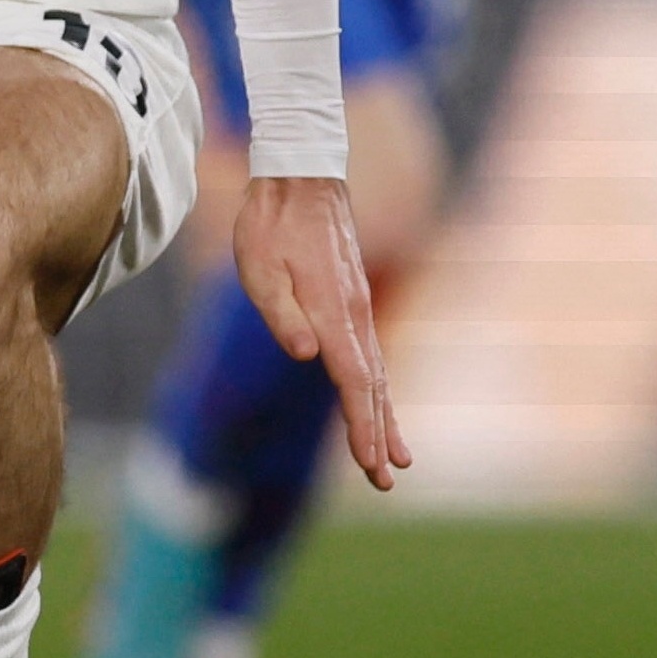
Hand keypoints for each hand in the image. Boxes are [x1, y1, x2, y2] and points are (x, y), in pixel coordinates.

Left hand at [232, 174, 408, 489]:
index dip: (362, 424)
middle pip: (372, 386)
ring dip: (384, 417)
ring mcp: (357, 307)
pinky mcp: (351, 301)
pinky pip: (368, 356)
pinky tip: (378, 405)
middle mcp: (353, 314)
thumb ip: (281, 314)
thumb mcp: (259, 267)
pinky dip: (376, 388)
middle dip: (379, 435)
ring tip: (397, 458)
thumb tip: (306, 356)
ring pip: (376, 374)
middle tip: (386, 479)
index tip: (371, 461)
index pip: (353, 380)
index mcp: (333, 312)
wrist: (300, 178)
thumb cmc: (270, 225)